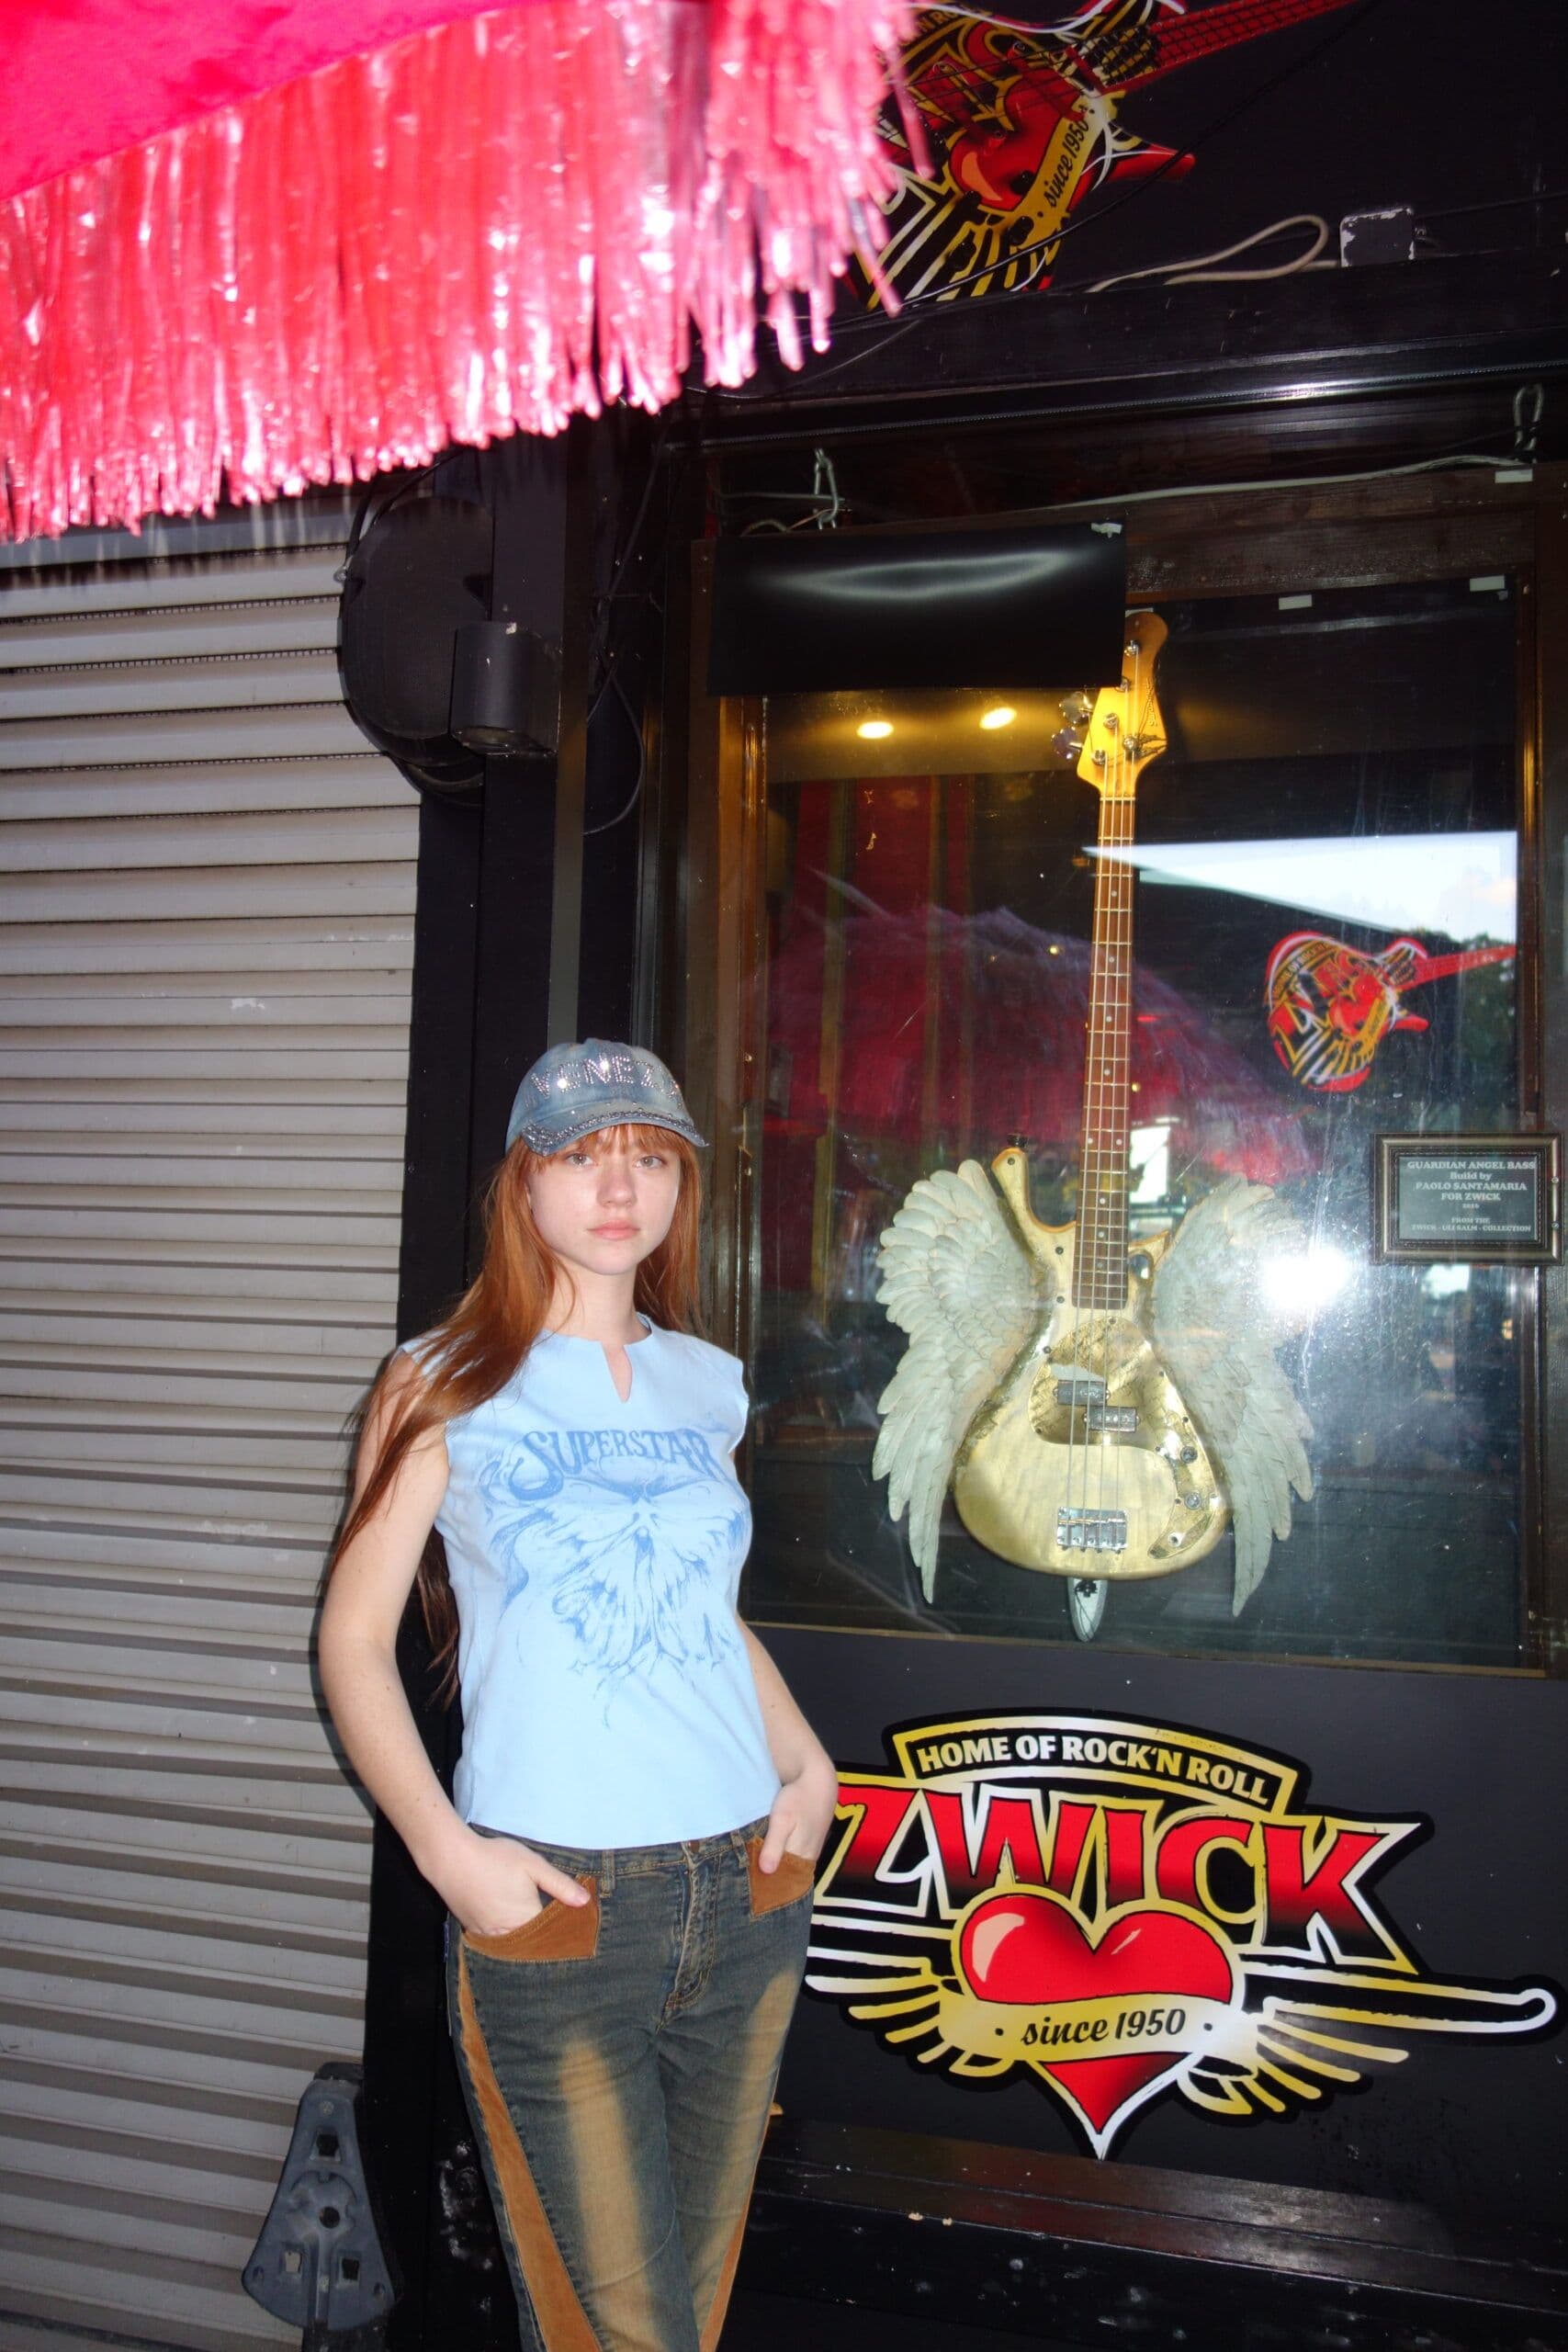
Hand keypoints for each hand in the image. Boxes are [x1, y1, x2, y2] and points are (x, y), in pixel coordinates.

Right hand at [436, 1825, 590, 1937]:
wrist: (451, 1858)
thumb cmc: (495, 1858)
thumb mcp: (532, 1864)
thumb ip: (560, 1885)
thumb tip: (585, 1902)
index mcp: (527, 1919)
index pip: (551, 1934)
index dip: (561, 1929)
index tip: (571, 1925)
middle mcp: (508, 1934)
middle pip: (532, 1943)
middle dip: (543, 1937)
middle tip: (552, 1926)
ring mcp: (488, 1935)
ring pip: (512, 1943)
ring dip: (523, 1938)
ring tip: (531, 1926)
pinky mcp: (473, 1931)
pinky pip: (494, 1940)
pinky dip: (504, 1935)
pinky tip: (508, 1923)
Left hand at [757, 1753, 838, 1874]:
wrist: (818, 1781)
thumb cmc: (799, 1798)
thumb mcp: (783, 1819)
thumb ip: (775, 1844)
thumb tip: (766, 1871)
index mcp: (801, 1856)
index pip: (781, 1881)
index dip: (763, 1885)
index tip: (745, 1886)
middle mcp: (806, 1858)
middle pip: (783, 1876)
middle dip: (765, 1878)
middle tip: (741, 1878)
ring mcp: (807, 1851)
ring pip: (786, 1866)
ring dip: (769, 1867)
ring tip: (748, 1867)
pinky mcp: (806, 1843)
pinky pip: (789, 1857)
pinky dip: (776, 1857)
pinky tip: (762, 1853)